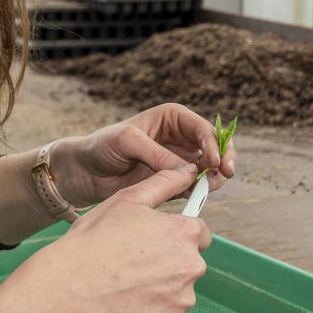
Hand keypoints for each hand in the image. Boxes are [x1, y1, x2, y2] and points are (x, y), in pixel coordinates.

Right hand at [17, 163, 211, 312]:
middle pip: (189, 263)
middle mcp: (192, 266)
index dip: (177, 235)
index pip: (200, 232)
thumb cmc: (95, 240)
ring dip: (161, 290)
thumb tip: (188, 171)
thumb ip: (164, 183)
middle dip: (169, 263)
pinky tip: (127, 305)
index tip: (156, 241)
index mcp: (185, 232)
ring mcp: (183, 299)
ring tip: (126, 285)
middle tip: (134, 263)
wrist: (70, 287)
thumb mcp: (128, 200)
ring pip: (178, 292)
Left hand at [54, 103, 236, 205]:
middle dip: (224, 158)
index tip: (215, 161)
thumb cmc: (102, 146)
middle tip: (227, 172)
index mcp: (172, 118)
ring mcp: (178, 160)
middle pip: (214, 146)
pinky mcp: (173, 181)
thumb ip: (157, 154)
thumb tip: (188, 169)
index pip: (202, 128)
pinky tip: (197, 194)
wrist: (84, 172)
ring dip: (215, 176)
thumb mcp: (127, 142)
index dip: (213, 143)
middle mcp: (179, 137)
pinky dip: (200, 190)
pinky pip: (194, 185)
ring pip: (208, 167)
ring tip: (210, 185)